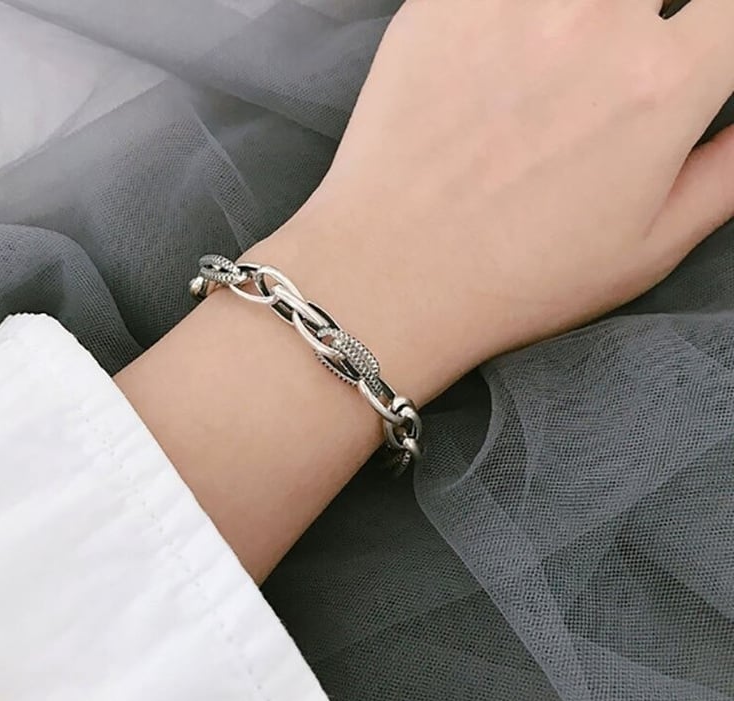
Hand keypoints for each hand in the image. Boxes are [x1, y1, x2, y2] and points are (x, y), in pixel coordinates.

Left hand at [119, 0, 733, 578]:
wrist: (394, 274)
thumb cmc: (515, 279)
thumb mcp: (647, 250)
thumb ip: (727, 173)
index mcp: (663, 86)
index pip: (732, 8)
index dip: (716, 29)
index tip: (695, 45)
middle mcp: (596, 25)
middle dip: (647, 21)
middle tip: (606, 69)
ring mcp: (513, 3)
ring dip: (578, 17)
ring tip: (549, 68)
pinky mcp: (444, 2)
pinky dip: (510, 16)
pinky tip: (499, 60)